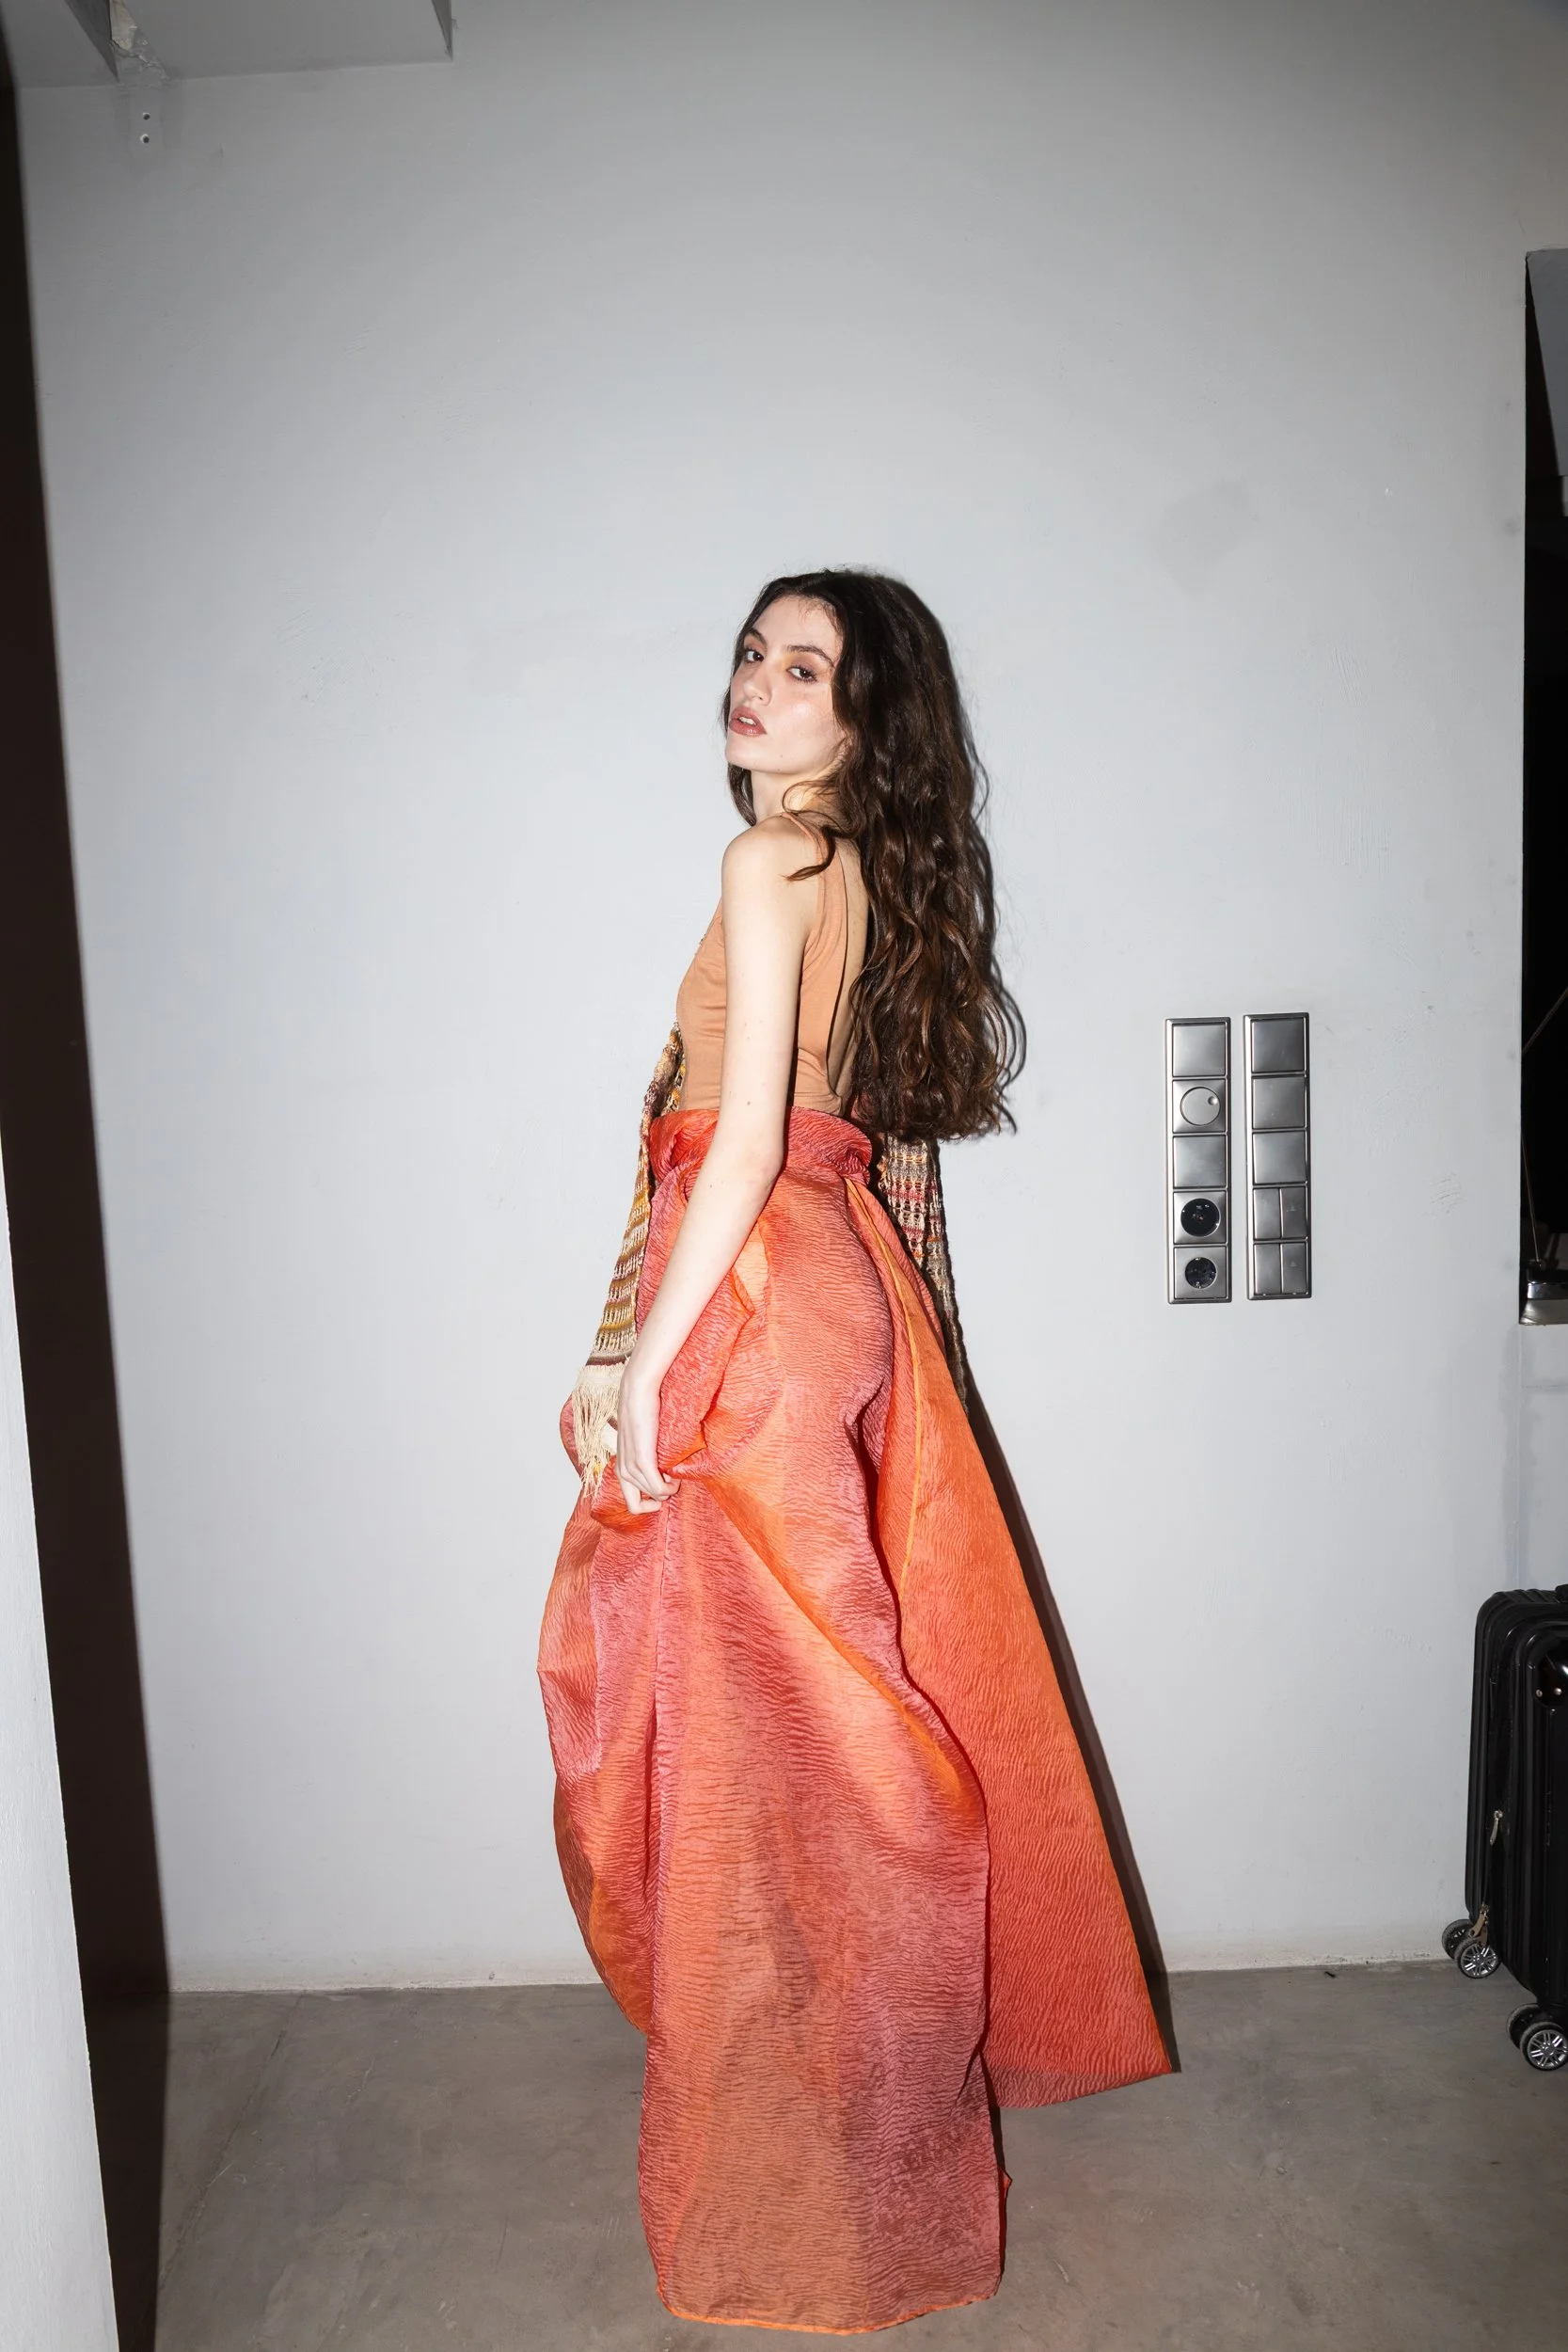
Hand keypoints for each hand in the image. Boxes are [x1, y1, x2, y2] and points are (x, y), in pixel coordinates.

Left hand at [615, 1355, 676, 1513]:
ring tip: (675, 1472)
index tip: (663, 1486)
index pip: (630, 1503)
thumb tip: (663, 1468)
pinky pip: (658, 1488)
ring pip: (654, 1495)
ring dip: (668, 1489)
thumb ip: (644, 1456)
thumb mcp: (639, 1440)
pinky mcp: (642, 1461)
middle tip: (672, 1481)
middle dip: (659, 1498)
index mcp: (620, 1468)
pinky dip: (669, 1487)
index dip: (649, 1502)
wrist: (638, 1391)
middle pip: (638, 1505)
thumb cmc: (643, 1412)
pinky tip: (675, 1476)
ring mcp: (630, 1467)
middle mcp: (622, 1471)